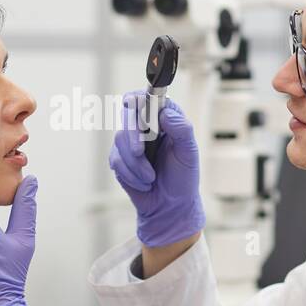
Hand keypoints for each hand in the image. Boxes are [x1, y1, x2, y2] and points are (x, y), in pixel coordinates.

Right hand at [108, 91, 204, 247]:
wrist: (169, 207)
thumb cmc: (182, 177)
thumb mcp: (188, 152)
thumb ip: (181, 129)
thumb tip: (164, 113)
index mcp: (164, 118)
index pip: (146, 98)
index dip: (138, 98)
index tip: (133, 103)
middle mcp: (144, 125)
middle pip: (127, 115)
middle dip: (132, 135)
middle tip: (140, 152)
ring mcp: (130, 141)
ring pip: (119, 139)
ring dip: (136, 164)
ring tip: (151, 177)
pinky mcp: (119, 158)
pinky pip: (117, 160)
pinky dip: (131, 175)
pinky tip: (144, 183)